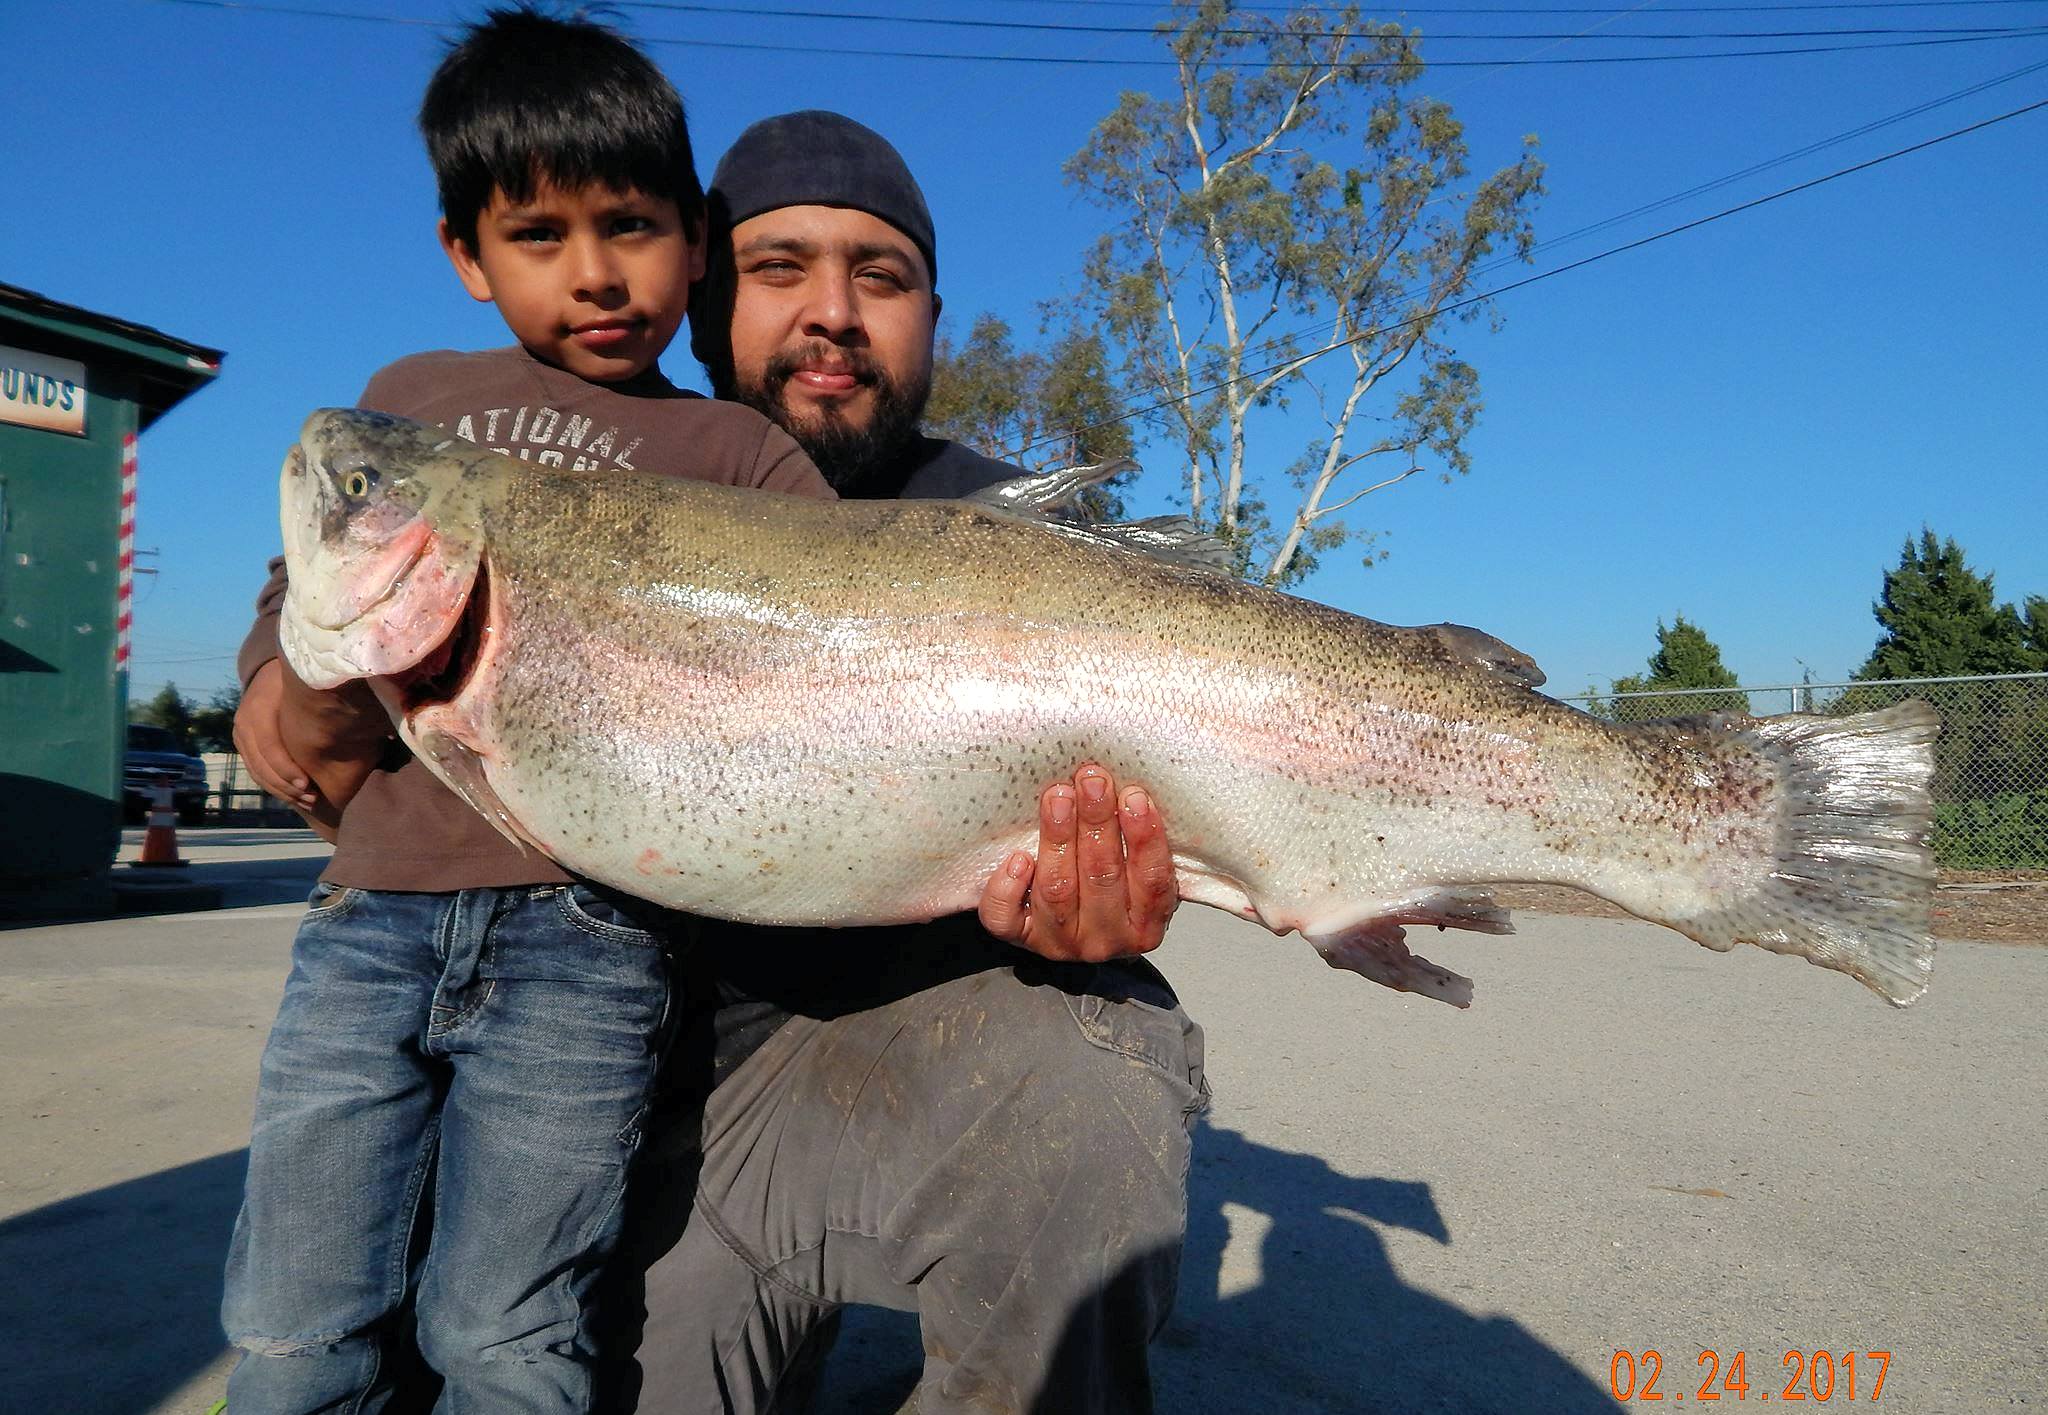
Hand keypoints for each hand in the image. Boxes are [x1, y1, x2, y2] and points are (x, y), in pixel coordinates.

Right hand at [233, 659, 389, 839]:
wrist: (275, 670)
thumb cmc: (305, 680)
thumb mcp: (314, 687)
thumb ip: (339, 707)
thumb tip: (386, 732)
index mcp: (263, 705)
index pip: (270, 746)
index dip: (287, 769)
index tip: (309, 785)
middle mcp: (246, 719)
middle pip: (262, 763)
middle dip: (286, 786)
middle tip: (312, 799)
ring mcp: (240, 731)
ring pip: (257, 770)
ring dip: (281, 790)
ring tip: (307, 801)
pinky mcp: (242, 741)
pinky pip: (254, 770)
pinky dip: (273, 785)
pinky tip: (295, 794)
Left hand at [978, 763, 1178, 962]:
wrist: (1080, 929)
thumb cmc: (1114, 887)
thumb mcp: (1140, 870)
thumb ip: (1140, 840)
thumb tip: (1132, 785)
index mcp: (1145, 925)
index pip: (1152, 882)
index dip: (1145, 838)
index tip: (1134, 797)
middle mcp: (1105, 938)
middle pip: (1101, 878)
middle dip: (1096, 823)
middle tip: (1092, 781)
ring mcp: (1061, 941)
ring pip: (1057, 890)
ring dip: (1058, 838)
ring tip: (1058, 797)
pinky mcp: (1022, 938)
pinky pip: (1007, 918)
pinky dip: (1008, 888)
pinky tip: (1018, 858)